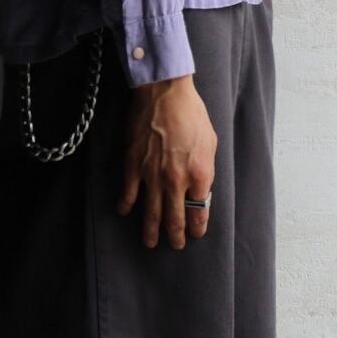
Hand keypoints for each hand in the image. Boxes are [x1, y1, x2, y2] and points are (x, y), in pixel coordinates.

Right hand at [116, 74, 216, 249]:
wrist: (165, 92)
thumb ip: (206, 169)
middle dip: (175, 236)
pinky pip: (129, 193)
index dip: (197, 226)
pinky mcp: (133, 165)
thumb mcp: (210, 142)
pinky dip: (127, 205)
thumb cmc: (191, 112)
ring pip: (151, 213)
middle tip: (175, 245)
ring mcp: (152, 175)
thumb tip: (201, 187)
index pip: (199, 212)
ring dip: (151, 231)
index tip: (195, 232)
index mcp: (200, 174)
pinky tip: (125, 212)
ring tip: (150, 242)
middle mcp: (176, 180)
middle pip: (175, 219)